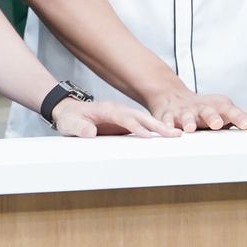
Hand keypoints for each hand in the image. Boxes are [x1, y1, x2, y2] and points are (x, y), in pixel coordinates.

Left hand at [51, 99, 177, 137]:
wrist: (69, 111)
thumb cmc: (70, 118)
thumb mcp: (70, 124)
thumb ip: (79, 127)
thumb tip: (90, 132)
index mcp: (107, 110)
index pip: (125, 118)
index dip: (136, 127)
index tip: (149, 136)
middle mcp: (118, 110)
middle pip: (140, 117)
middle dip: (157, 125)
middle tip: (175, 134)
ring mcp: (123, 115)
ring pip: (144, 120)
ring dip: (160, 127)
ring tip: (177, 135)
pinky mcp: (125, 122)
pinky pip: (142, 125)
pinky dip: (155, 130)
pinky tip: (166, 136)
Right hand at [147, 87, 246, 132]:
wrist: (172, 96)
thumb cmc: (202, 109)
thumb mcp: (220, 109)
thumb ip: (236, 117)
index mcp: (216, 107)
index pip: (231, 112)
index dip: (240, 118)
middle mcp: (201, 108)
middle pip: (208, 112)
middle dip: (213, 117)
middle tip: (217, 123)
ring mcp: (184, 112)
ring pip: (186, 117)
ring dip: (188, 122)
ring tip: (190, 128)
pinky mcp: (168, 116)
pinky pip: (166, 121)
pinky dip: (166, 125)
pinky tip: (168, 130)